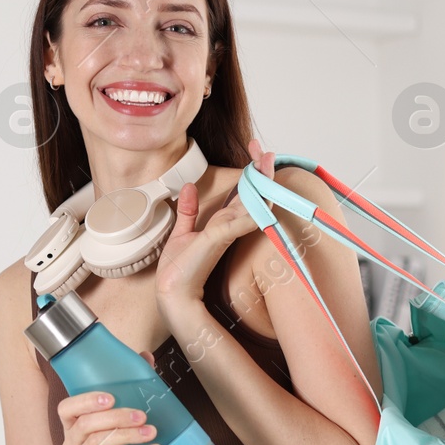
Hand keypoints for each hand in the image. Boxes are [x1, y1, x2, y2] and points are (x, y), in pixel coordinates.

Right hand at [55, 351, 161, 444]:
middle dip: (116, 417)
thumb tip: (146, 357)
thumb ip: (131, 388)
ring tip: (152, 431)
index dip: (85, 401)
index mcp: (74, 426)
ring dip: (129, 435)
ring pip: (99, 443)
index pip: (66, 409)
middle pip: (87, 425)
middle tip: (142, 415)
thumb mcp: (125, 421)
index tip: (110, 397)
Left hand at [152, 138, 277, 312]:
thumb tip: (189, 186)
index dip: (251, 175)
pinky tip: (265, 199)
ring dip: (260, 184)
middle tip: (268, 152)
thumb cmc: (180, 270)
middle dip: (261, 173)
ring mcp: (227, 233)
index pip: (242, 195)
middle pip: (251, 195)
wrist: (174, 292)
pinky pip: (240, 222)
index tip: (256, 154)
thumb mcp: (181, 232)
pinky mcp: (220, 239)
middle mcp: (229, 227)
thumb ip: (188, 210)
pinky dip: (253, 211)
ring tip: (270, 163)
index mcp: (222, 224)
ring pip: (250, 204)